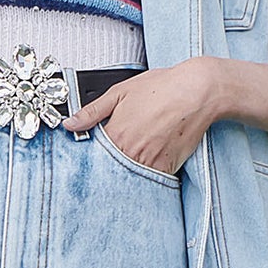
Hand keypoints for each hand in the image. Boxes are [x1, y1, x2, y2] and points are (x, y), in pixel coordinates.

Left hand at [65, 57, 225, 175]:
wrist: (197, 92)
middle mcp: (130, 153)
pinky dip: (146, 173)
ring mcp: (149, 163)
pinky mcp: (167, 168)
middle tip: (118, 148)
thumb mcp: (120, 92)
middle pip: (109, 169)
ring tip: (136, 150)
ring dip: (126, 169)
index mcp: (115, 135)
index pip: (92, 154)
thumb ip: (92, 111)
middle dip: (108, 164)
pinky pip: (150, 179)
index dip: (91, 152)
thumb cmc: (162, 88)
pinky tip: (149, 156)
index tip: (91, 151)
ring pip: (128, 176)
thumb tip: (70, 123)